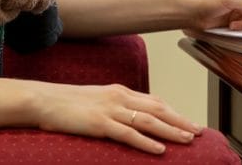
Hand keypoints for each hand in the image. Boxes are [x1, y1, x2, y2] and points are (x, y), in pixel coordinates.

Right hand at [30, 82, 202, 154]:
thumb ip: (116, 107)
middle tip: (198, 131)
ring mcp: (110, 110)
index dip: (174, 112)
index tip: (188, 121)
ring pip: (148, 121)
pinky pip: (128, 134)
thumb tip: (132, 119)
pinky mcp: (99, 123)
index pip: (155, 101)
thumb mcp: (97, 101)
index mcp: (120, 91)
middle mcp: (119, 97)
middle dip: (180, 120)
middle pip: (158, 109)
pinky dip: (146, 142)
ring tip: (188, 139)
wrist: (43, 100)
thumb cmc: (67, 103)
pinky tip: (159, 149)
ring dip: (171, 131)